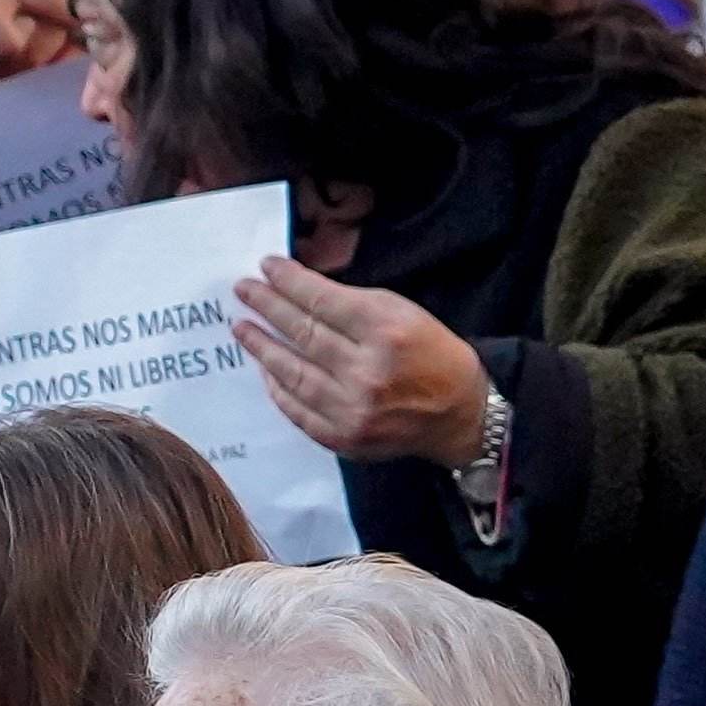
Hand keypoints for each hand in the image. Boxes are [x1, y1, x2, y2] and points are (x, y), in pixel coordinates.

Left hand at [232, 256, 490, 466]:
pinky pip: (298, 410)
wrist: (462, 416)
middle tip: (243, 290)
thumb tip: (300, 291)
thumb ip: (353, 303)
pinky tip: (267, 370)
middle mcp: (366, 372)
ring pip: (292, 372)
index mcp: (386, 333)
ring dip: (262, 347)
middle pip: (302, 333)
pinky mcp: (345, 438)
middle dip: (267, 307)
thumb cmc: (434, 356)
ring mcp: (353, 410)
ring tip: (242, 329)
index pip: (321, 301)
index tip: (265, 267)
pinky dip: (278, 389)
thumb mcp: (405, 313)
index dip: (288, 282)